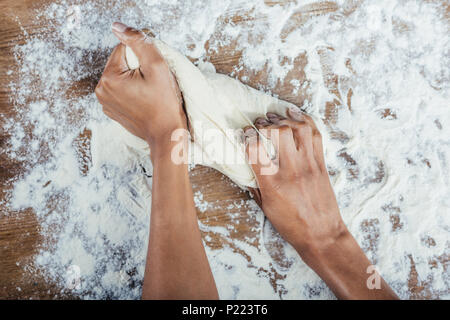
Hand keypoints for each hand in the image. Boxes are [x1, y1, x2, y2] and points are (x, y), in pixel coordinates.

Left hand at [95, 22, 186, 152]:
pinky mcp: (113, 111)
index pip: (125, 49)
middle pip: (122, 63)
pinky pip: (123, 91)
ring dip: (136, 79)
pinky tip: (145, 101)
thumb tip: (118, 27)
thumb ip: (138, 42)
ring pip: (123, 77)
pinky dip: (134, 92)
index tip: (153, 73)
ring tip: (149, 93)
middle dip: (138, 68)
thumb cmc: (164, 104)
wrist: (167, 135)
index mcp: (108, 78)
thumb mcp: (156, 66)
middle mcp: (101, 90)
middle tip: (153, 84)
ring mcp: (106, 103)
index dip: (143, 56)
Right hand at [244, 107, 346, 258]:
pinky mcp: (321, 164)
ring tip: (276, 118)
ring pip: (299, 129)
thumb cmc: (292, 225)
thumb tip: (248, 166)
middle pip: (279, 133)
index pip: (255, 149)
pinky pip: (316, 135)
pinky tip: (296, 116)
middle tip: (260, 123)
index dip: (247, 136)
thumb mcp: (265, 207)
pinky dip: (306, 121)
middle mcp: (291, 171)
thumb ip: (256, 184)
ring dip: (285, 119)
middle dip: (266, 123)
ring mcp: (309, 165)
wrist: (322, 235)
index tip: (244, 133)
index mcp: (272, 184)